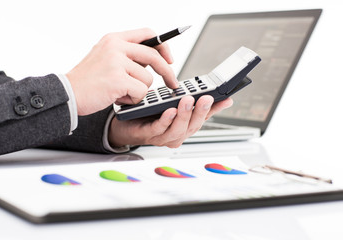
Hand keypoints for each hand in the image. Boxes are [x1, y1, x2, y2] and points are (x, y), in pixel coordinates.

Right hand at [66, 28, 178, 115]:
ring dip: (138, 91)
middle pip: (154, 55)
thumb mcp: (105, 58)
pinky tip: (117, 98)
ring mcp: (116, 61)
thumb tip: (153, 59)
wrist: (67, 94)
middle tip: (172, 82)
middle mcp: (115, 46)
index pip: (148, 33)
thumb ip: (127, 56)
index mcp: (114, 39)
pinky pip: (141, 91)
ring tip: (120, 92)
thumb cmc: (88, 81)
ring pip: (147, 78)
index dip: (163, 46)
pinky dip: (133, 99)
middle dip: (167, 71)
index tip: (170, 59)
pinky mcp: (117, 79)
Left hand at [108, 96, 232, 147]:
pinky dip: (166, 120)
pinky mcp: (148, 134)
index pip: (204, 117)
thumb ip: (189, 100)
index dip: (216, 109)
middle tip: (206, 98)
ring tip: (187, 101)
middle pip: (193, 125)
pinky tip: (169, 111)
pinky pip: (159, 129)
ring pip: (178, 129)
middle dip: (201, 111)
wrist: (125, 125)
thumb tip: (206, 89)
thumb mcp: (172, 104)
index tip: (227, 99)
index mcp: (184, 126)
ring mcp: (163, 137)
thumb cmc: (149, 115)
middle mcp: (177, 134)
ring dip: (184, 115)